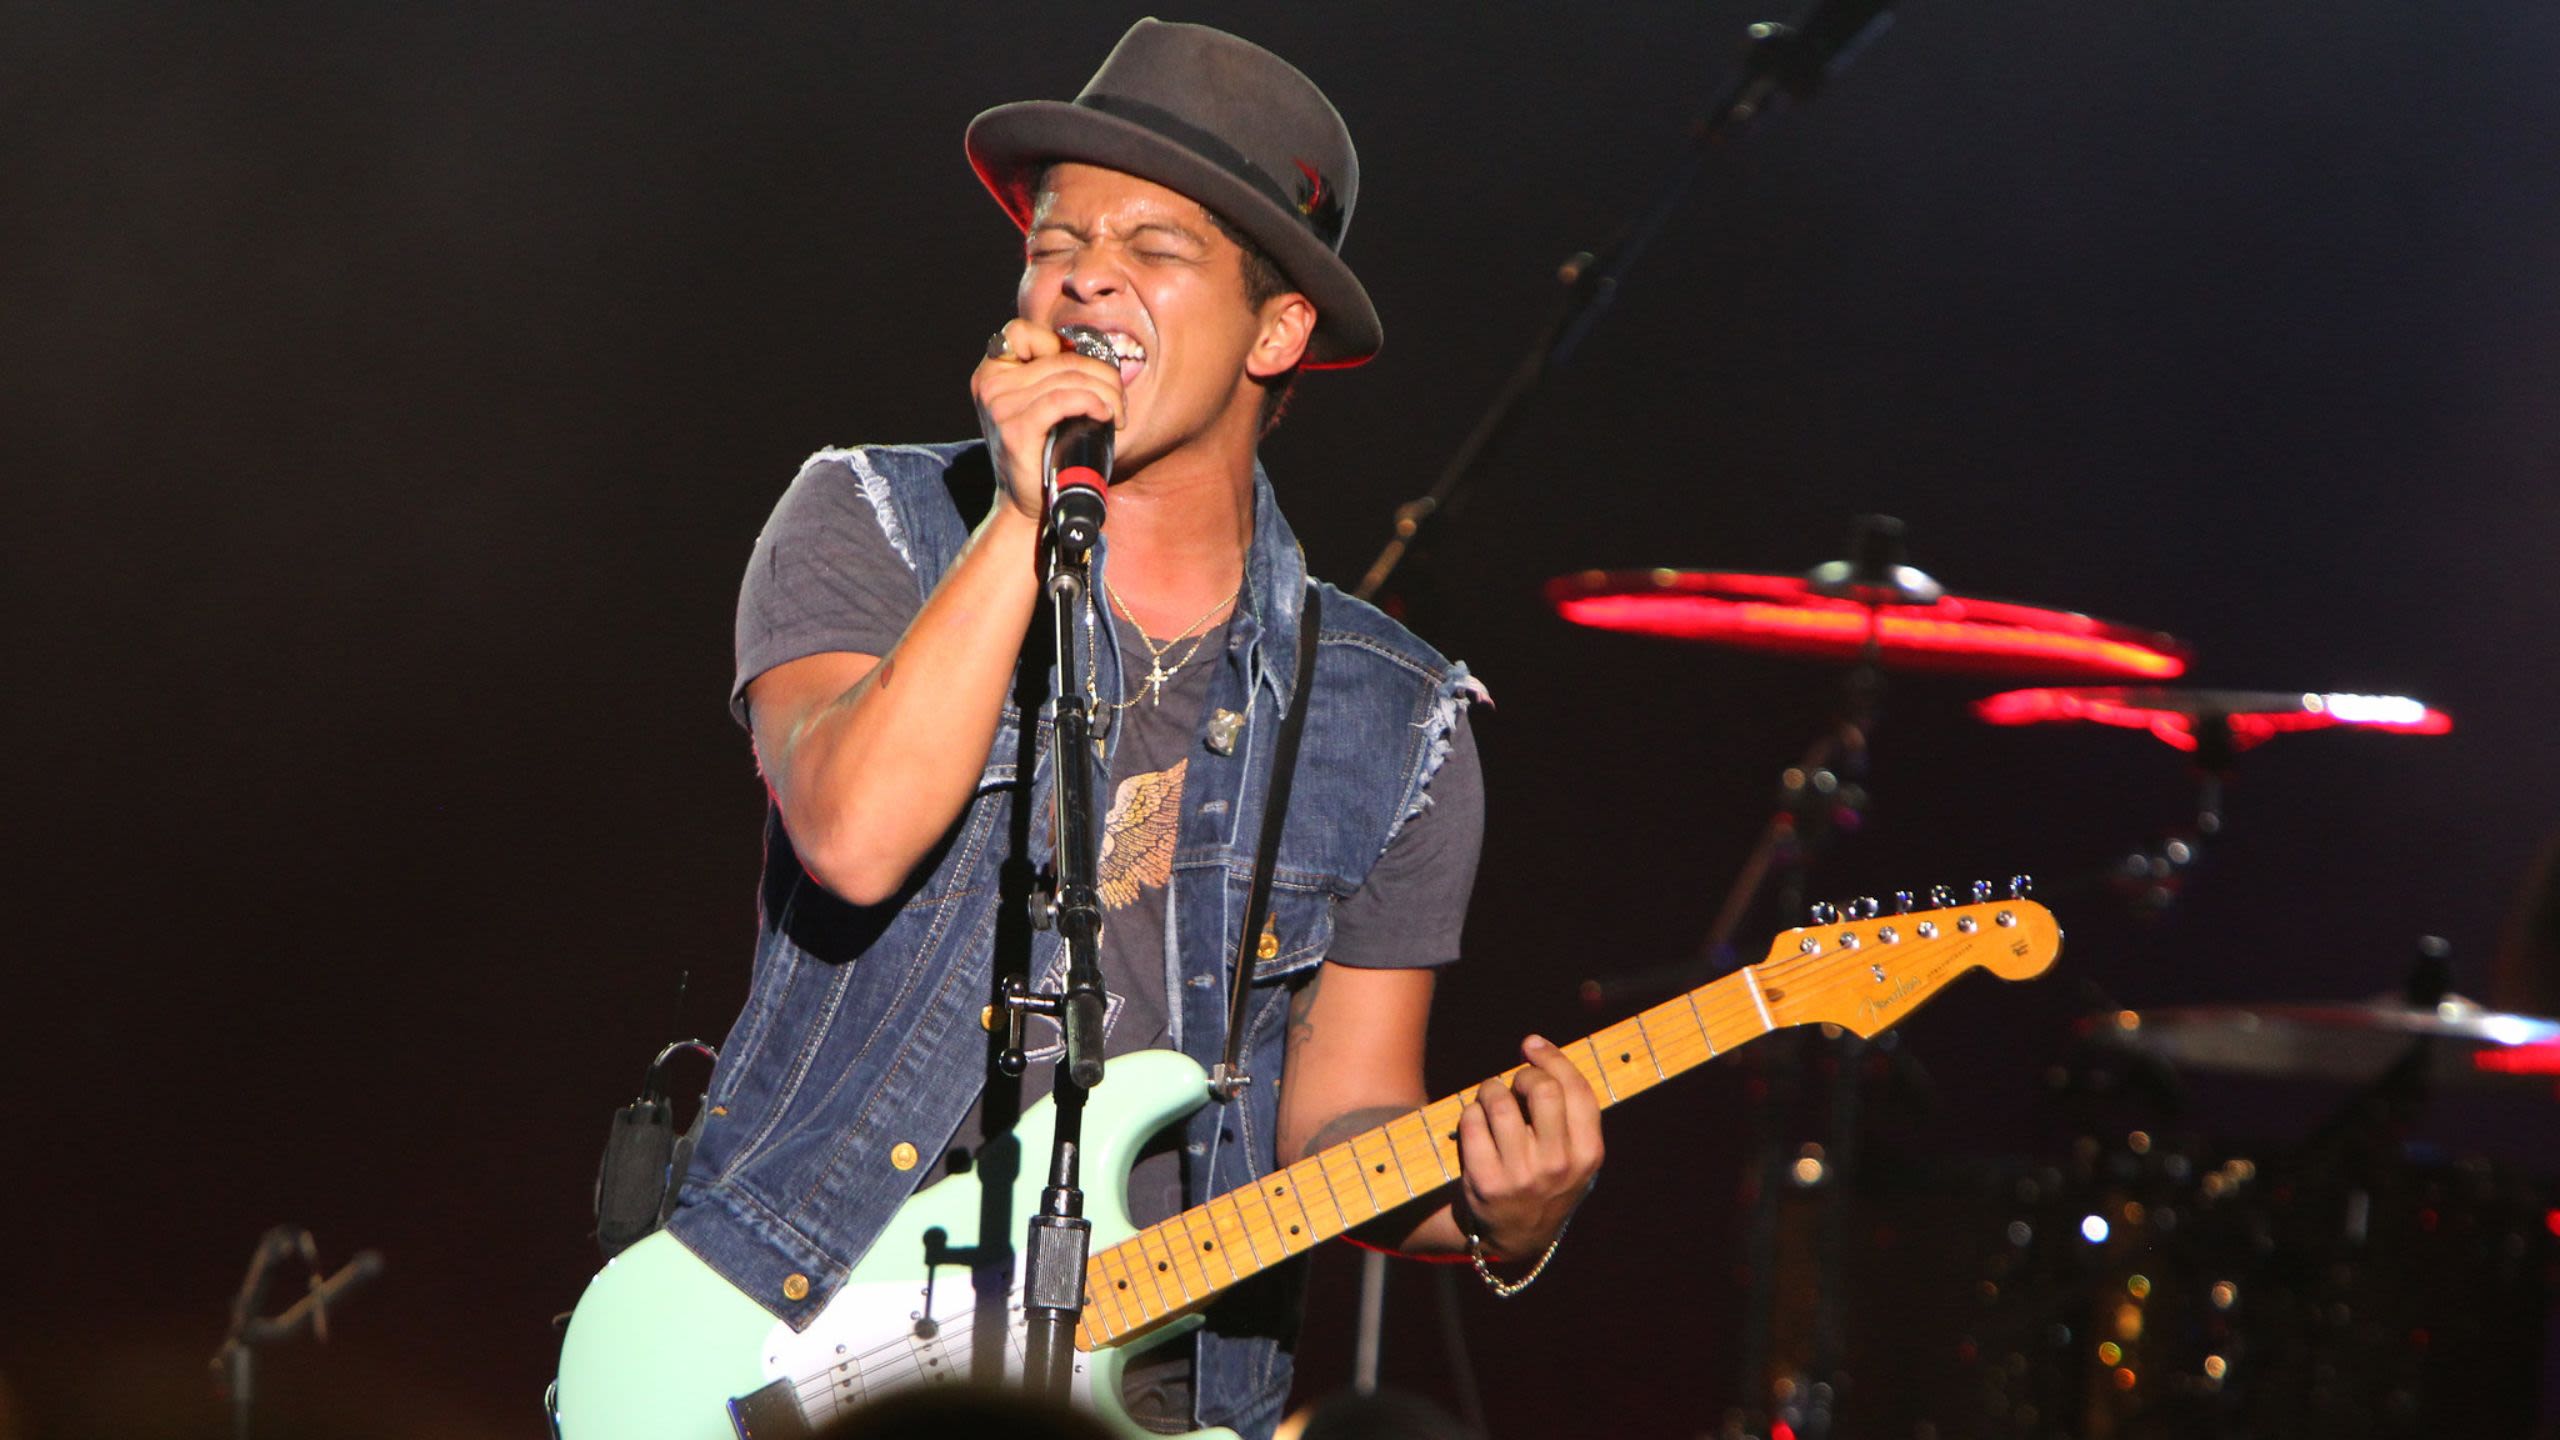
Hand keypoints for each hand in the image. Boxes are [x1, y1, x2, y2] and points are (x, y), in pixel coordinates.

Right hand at [971, 320, 1123, 525]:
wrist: (1029, 505)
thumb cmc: (1044, 452)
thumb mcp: (1038, 404)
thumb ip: (1049, 374)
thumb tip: (1091, 353)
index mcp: (992, 372)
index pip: (1022, 331)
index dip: (1058, 346)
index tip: (1080, 376)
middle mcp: (990, 385)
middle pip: (1060, 359)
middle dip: (1102, 375)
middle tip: (1118, 401)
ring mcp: (1000, 407)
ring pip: (1069, 378)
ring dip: (1106, 392)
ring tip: (1116, 413)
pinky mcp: (1016, 429)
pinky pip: (1064, 399)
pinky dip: (1092, 402)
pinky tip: (1105, 415)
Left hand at [1454, 1035, 1603, 1261]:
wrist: (1517, 1234)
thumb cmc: (1548, 1177)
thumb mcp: (1577, 1153)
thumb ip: (1570, 1106)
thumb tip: (1535, 1044)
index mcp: (1588, 1154)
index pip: (1576, 1089)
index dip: (1553, 1057)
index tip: (1532, 1045)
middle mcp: (1558, 1166)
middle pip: (1541, 1089)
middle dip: (1523, 1074)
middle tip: (1515, 1083)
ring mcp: (1521, 1175)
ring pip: (1499, 1101)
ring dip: (1491, 1089)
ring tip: (1492, 1098)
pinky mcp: (1485, 1181)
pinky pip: (1471, 1122)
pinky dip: (1470, 1112)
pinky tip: (1477, 1122)